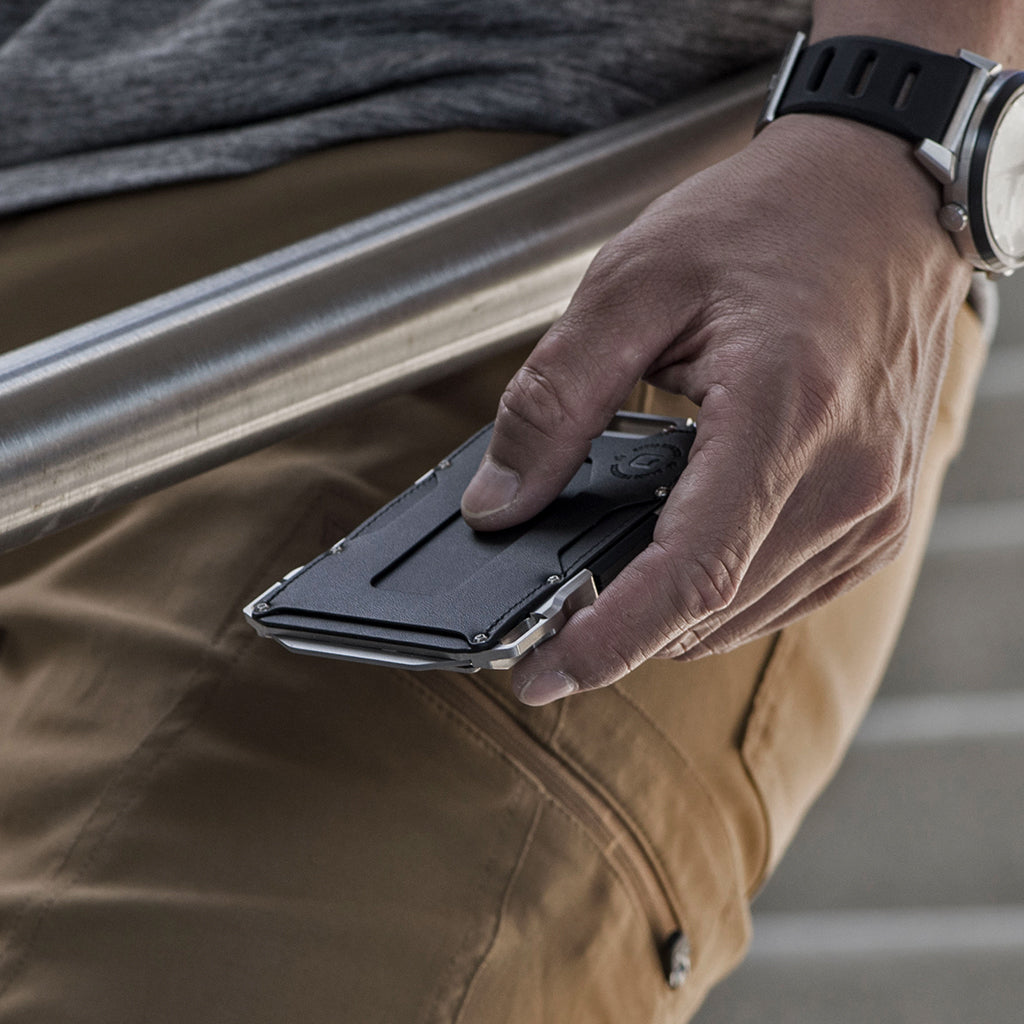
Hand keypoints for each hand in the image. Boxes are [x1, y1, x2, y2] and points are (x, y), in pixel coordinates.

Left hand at [462, 114, 971, 705]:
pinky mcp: (882, 514)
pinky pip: (788, 593)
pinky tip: (677, 564)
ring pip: (748, 615)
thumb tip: (498, 503)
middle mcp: (849, 478)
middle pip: (713, 610)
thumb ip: (554, 400)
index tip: (539, 675)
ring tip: (602, 593)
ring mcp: (876, 504)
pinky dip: (721, 599)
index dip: (606, 641)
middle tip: (547, 626)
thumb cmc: (771, 221)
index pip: (689, 575)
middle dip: (621, 634)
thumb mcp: (632, 284)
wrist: (881, 196)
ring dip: (669, 621)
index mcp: (784, 414)